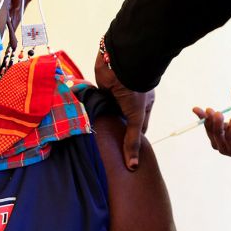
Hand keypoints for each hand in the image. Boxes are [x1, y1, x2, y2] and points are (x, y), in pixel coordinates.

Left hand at [95, 50, 154, 170]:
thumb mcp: (136, 117)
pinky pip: (98, 102)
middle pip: (122, 120)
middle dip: (115, 131)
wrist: (121, 63)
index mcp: (143, 105)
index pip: (138, 127)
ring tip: (95, 139)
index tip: (125, 154)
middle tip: (107, 150)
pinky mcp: (102, 89)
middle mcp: (130, 100)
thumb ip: (132, 140)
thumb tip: (132, 166)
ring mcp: (116, 95)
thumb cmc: (135, 88)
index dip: (132, 139)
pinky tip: (87, 122)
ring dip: (103, 120)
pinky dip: (94, 110)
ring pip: (109, 112)